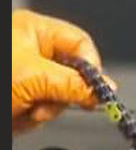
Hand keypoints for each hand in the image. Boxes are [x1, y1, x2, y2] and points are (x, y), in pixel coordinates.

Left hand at [12, 9, 104, 131]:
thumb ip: (76, 84)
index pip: (82, 45)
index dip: (90, 68)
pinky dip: (30, 118)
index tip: (93, 90)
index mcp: (35, 31)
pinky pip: (41, 110)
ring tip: (24, 109)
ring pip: (57, 97)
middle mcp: (31, 51)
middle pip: (72, 75)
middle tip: (46, 100)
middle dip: (60, 95)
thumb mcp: (36, 77)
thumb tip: (104, 90)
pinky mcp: (18, 97)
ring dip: (44, 110)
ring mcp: (24, 75)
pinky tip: (17, 114)